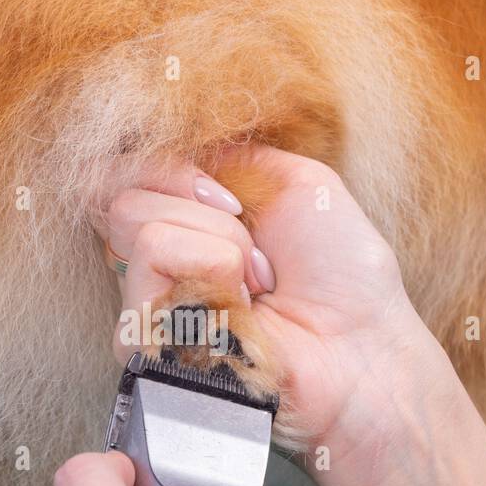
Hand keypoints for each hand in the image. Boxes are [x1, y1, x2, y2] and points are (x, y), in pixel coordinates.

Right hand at [99, 145, 443, 457]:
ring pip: (135, 217)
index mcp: (187, 222)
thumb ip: (224, 153)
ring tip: (258, 285)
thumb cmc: (342, 274)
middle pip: (124, 186)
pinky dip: (210, 266)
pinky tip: (241, 310)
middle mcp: (157, 261)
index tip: (234, 197)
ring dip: (219, 240)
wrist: (362, 346)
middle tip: (258, 250)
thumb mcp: (293, 181)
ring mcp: (145, 299)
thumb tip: (162, 140)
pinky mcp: (143, 337)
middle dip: (205, 204)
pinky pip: (152, 254)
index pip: (128, 167)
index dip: (174, 166)